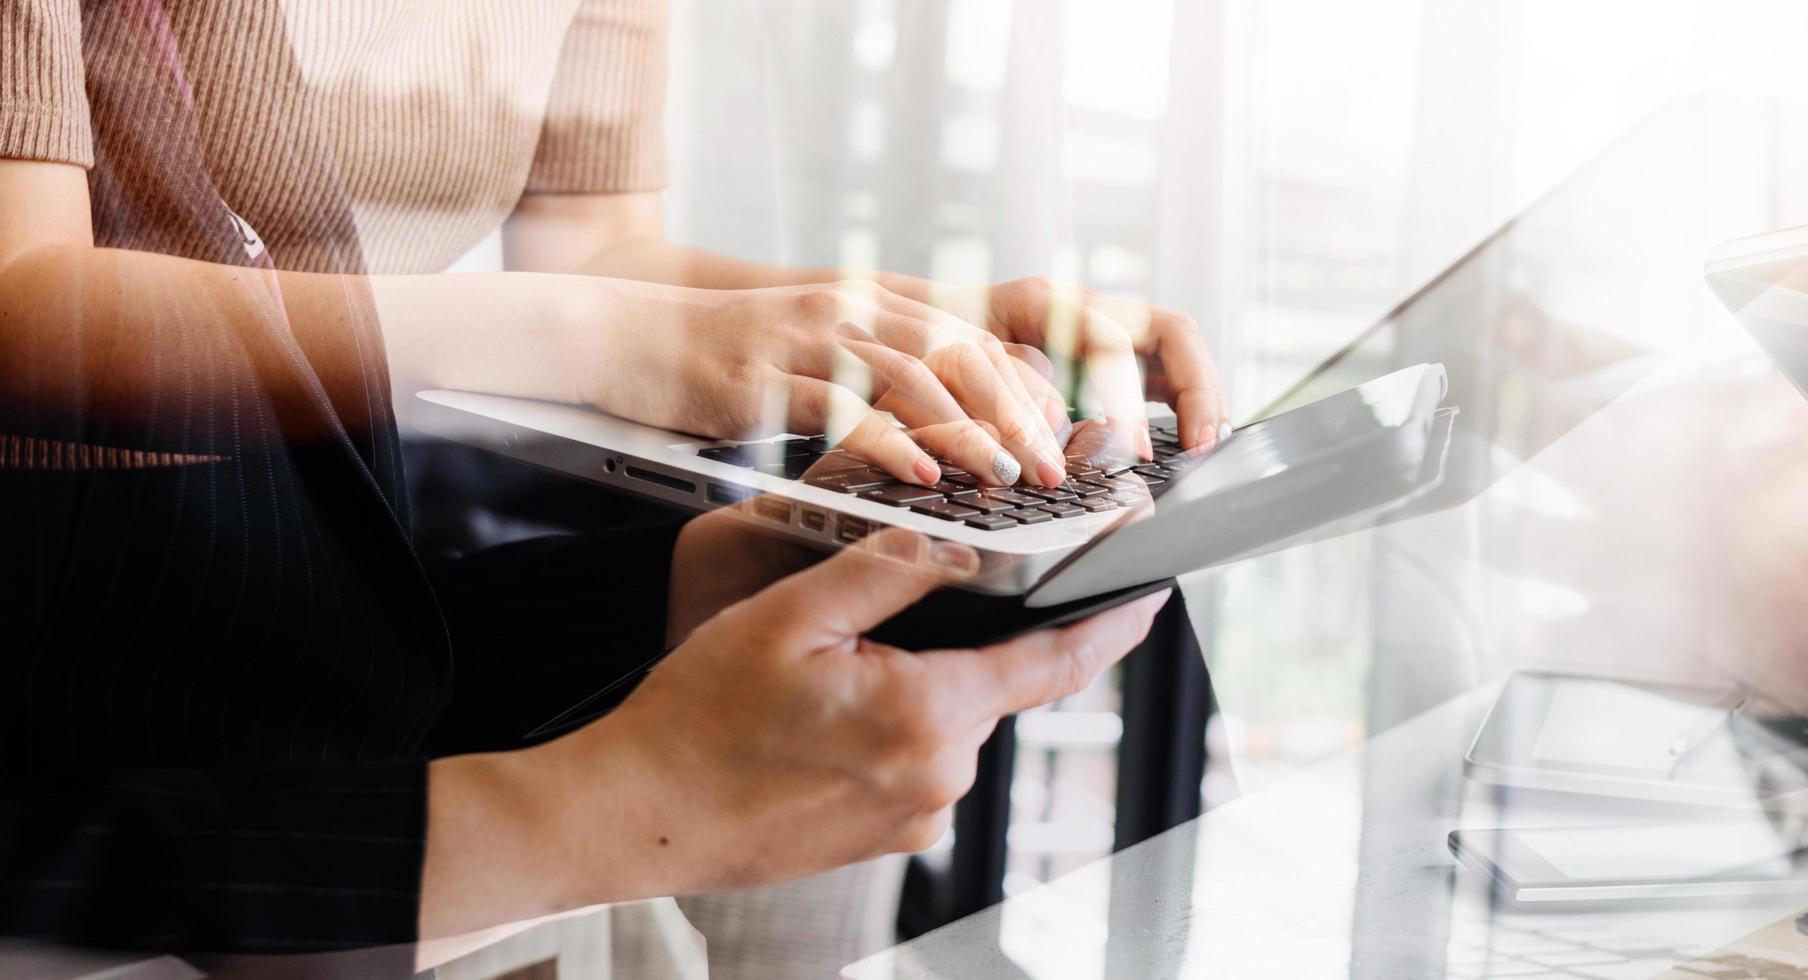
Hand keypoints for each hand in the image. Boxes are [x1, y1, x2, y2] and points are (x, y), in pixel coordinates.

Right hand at [569, 529, 1163, 892]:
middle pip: (994, 683)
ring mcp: (916, 816)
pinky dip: (898, 723)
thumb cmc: (697, 718)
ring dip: (924, 682)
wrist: (634, 816)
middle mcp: (939, 777)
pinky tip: (830, 713)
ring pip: (954, 720)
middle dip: (975, 639)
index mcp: (928, 715)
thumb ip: (888, 571)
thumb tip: (960, 540)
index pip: (1055, 663)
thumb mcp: (790, 617)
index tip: (1153, 591)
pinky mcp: (889, 836)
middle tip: (911, 611)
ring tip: (839, 669)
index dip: (1114, 622)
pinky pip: (920, 759)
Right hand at [582, 279, 1074, 487]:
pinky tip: (920, 474)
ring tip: (1004, 477)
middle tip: (1050, 469)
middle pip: (959, 354)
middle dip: (1014, 415)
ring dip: (967, 431)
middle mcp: (850, 311)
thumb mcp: (820, 347)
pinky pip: (837, 407)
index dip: (1027, 386)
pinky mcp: (763, 377)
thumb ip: (888, 369)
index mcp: (874, 302)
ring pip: (911, 376)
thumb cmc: (730, 355)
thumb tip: (963, 419)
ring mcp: (807, 340)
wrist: (625, 334)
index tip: (1065, 436)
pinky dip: (886, 441)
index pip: (975, 337)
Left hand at [955, 277, 1229, 458]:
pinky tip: (1190, 441)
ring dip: (1204, 395)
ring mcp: (1105, 327)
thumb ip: (1007, 392)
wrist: (919, 322)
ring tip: (1210, 446)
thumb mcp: (960, 364)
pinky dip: (1184, 403)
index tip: (1141, 448)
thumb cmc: (936, 344)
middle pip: (1174, 332)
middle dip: (1199, 388)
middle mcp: (1088, 309)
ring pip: (1179, 350)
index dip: (1136, 396)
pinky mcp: (1109, 354)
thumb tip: (1054, 444)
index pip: (1117, 340)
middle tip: (1206, 445)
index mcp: (1050, 304)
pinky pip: (1163, 371)